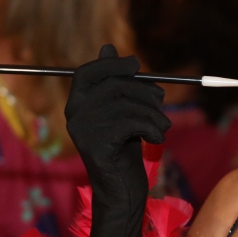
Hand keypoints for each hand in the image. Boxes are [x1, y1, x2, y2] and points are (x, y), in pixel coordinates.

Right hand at [65, 44, 169, 207]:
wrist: (121, 190)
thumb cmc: (124, 149)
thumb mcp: (122, 112)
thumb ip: (116, 84)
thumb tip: (107, 47)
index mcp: (76, 105)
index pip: (87, 72)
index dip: (111, 64)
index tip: (136, 64)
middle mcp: (74, 116)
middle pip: (113, 85)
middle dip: (144, 90)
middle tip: (161, 101)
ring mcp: (83, 131)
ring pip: (127, 105)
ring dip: (153, 113)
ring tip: (163, 125)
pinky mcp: (97, 146)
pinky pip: (131, 123)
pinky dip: (152, 128)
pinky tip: (157, 138)